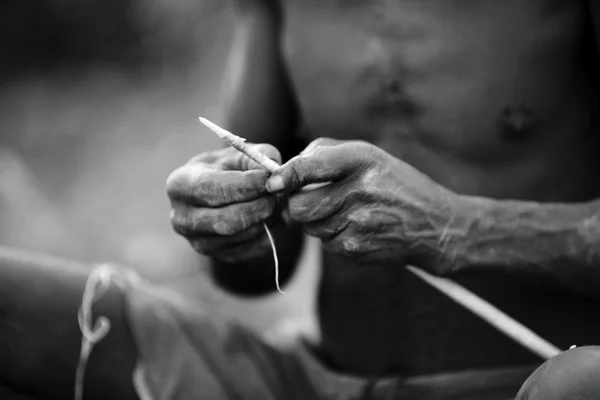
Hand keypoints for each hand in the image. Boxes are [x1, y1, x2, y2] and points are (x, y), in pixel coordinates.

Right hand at [166, 144, 282, 263]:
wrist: (225, 194)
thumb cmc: (231, 168)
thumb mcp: (241, 153)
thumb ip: (257, 158)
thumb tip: (272, 175)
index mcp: (180, 185)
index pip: (210, 189)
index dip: (244, 185)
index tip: (269, 178)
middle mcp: (182, 218)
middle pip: (225, 220)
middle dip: (259, 206)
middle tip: (280, 194)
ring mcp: (198, 242)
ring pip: (241, 236)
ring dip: (266, 219)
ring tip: (277, 202)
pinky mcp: (219, 256)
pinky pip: (250, 249)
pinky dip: (268, 234)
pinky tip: (272, 218)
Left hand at [265, 138, 462, 273]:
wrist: (436, 226)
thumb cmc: (397, 185)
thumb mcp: (370, 156)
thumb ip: (325, 155)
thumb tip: (284, 174)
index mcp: (362, 160)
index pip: (309, 167)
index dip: (286, 176)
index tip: (274, 182)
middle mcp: (359, 191)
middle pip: (299, 207)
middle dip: (298, 204)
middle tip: (312, 198)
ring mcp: (358, 225)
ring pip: (309, 227)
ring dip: (317, 220)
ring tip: (346, 211)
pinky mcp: (357, 249)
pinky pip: (326, 243)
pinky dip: (333, 236)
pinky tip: (357, 227)